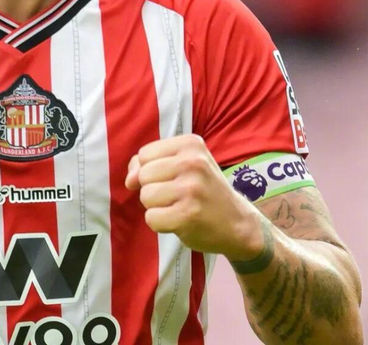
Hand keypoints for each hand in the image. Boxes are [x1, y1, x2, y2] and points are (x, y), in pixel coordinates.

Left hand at [125, 135, 263, 259]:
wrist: (239, 223)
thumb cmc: (205, 190)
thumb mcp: (184, 164)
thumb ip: (151, 162)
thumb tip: (129, 179)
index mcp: (191, 144)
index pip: (145, 154)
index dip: (149, 170)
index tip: (170, 178)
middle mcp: (192, 162)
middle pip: (143, 175)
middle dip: (153, 189)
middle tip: (177, 195)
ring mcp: (191, 189)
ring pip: (145, 196)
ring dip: (156, 207)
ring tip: (179, 207)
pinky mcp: (188, 215)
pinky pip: (151, 218)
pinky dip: (161, 224)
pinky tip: (180, 221)